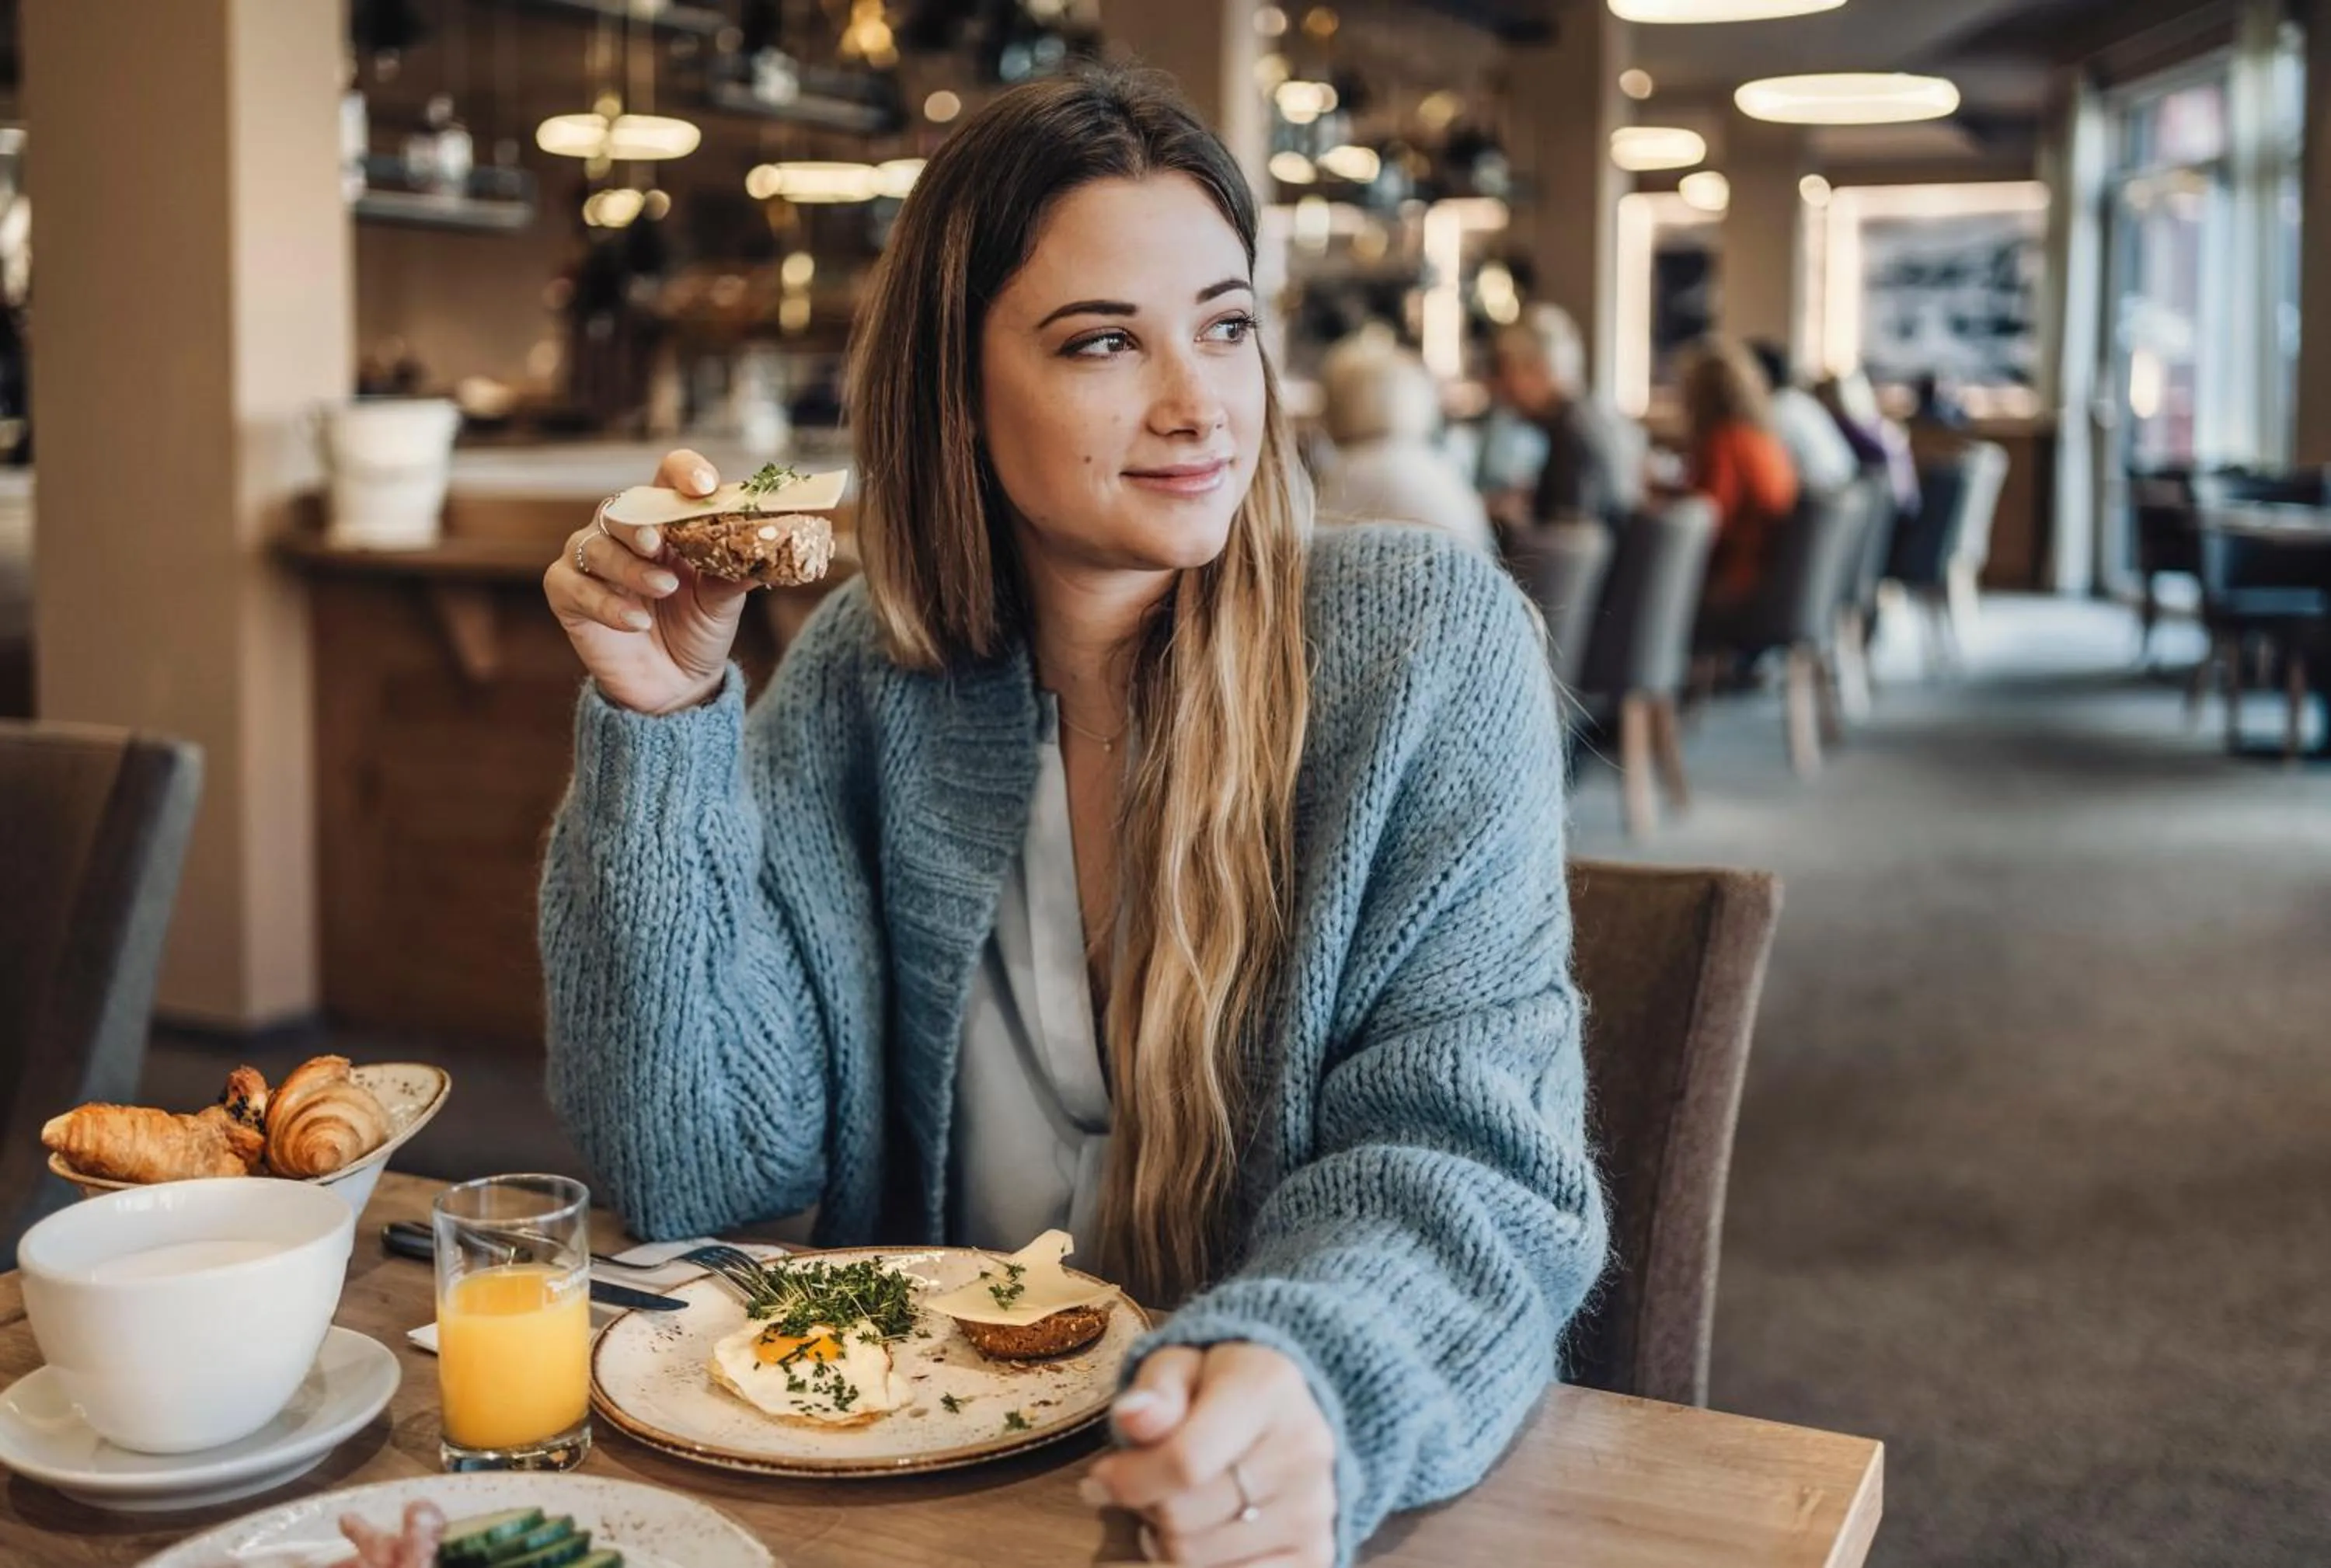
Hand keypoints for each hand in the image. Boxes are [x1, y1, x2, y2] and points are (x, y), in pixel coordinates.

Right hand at [544, 448, 753, 714]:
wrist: (676, 685)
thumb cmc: (699, 630)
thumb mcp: (723, 603)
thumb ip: (736, 575)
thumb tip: (768, 550)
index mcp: (666, 521)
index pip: (667, 478)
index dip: (682, 473)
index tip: (703, 486)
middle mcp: (623, 532)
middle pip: (622, 507)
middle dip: (641, 524)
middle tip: (659, 543)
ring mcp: (591, 560)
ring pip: (596, 546)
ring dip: (630, 568)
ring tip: (664, 589)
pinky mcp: (567, 594)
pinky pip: (574, 587)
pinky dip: (606, 604)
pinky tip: (636, 623)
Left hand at [1082, 1343, 1336, 1567]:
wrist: (1290, 1413)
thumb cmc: (1218, 1388)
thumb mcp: (1180, 1366)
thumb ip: (1156, 1390)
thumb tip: (1132, 1418)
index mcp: (1269, 1389)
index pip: (1185, 1461)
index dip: (1128, 1481)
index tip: (1097, 1480)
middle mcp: (1302, 1453)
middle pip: (1185, 1519)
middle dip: (1145, 1507)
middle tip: (1140, 1489)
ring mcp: (1314, 1511)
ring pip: (1198, 1560)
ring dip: (1166, 1542)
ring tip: (1171, 1508)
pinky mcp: (1315, 1556)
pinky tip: (1198, 1538)